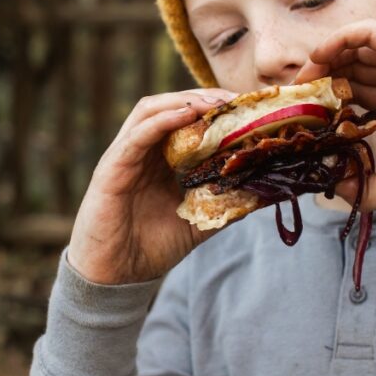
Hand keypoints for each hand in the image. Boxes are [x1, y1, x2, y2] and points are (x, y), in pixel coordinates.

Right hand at [68, 89, 235, 284]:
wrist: (117, 278)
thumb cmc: (150, 248)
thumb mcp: (198, 222)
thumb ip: (225, 204)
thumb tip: (264, 193)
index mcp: (159, 159)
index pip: (185, 118)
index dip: (214, 107)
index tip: (247, 106)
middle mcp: (141, 151)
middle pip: (169, 105)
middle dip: (203, 97)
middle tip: (235, 99)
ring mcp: (124, 156)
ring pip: (150, 110)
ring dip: (183, 101)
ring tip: (214, 102)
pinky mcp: (111, 169)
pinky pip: (135, 136)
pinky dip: (160, 121)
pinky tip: (185, 115)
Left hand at [293, 20, 375, 209]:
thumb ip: (366, 186)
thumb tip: (335, 191)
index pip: (360, 91)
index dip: (331, 97)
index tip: (307, 112)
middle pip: (353, 68)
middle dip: (322, 77)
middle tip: (297, 94)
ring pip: (355, 48)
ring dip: (325, 57)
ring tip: (303, 78)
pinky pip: (366, 31)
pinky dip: (339, 38)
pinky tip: (318, 57)